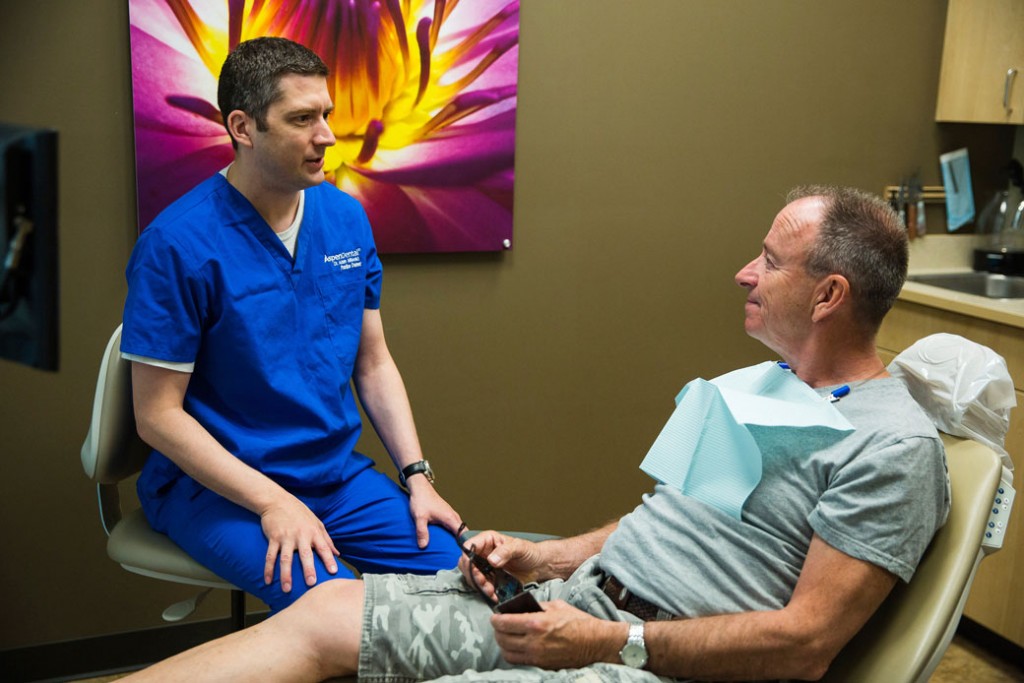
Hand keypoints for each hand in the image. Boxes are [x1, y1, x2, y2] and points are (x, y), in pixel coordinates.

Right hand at [259, 496, 339, 591]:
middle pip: (305, 554)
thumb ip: (327, 539)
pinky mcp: (273, 538)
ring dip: (286, 574)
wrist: (277, 501)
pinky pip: (270, 556)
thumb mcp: (316, 522)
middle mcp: (300, 535)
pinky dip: (268, 569)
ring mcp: (286, 537)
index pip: (323, 547)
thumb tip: (337, 553)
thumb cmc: (299, 513)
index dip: (329, 559)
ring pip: (285, 558)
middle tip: (311, 583)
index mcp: (313, 532)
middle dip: (308, 569)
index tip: (333, 571)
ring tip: (287, 588)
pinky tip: (268, 580)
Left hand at [406, 476, 462, 548]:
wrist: (420, 488)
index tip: (464, 555)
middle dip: (463, 544)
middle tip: (460, 557)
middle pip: (463, 533)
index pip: (463, 534)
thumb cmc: (421, 500)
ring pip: (459, 529)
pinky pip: (454, 526)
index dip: (465, 544)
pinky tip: (449, 540)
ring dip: (459, 538)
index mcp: (450, 518)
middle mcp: (453, 516)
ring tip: (455, 551)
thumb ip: (422, 532)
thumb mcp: (419, 518)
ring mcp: (451, 515)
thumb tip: (423, 546)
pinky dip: (454, 533)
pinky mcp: (447, 514)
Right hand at [458, 530, 546, 600]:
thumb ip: (505, 551)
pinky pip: (482, 586)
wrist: (539, 566)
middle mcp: (484, 553)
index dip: (468, 557)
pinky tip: (493, 594)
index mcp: (488, 541)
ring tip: (490, 590)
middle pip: (467, 564)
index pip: (469, 546)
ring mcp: (486, 567)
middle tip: (483, 582)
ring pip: (472, 577)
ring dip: (479, 585)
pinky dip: (485, 592)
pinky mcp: (491, 579)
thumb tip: (491, 559)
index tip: (473, 568)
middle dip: (473, 575)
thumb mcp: (519, 547)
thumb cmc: (530, 552)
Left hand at [491, 600, 620, 668]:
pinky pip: (519, 661)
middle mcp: (534, 642)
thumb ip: (537, 606)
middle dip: (497, 631)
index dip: (495, 620)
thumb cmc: (579, 622)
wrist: (596, 643)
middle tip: (498, 626)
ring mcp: (537, 656)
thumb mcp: (557, 606)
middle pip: (502, 639)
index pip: (504, 623)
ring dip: (503, 644)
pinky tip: (516, 647)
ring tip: (505, 637)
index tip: (494, 617)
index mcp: (536, 623)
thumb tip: (521, 607)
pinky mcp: (541, 665)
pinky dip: (513, 654)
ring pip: (507, 653)